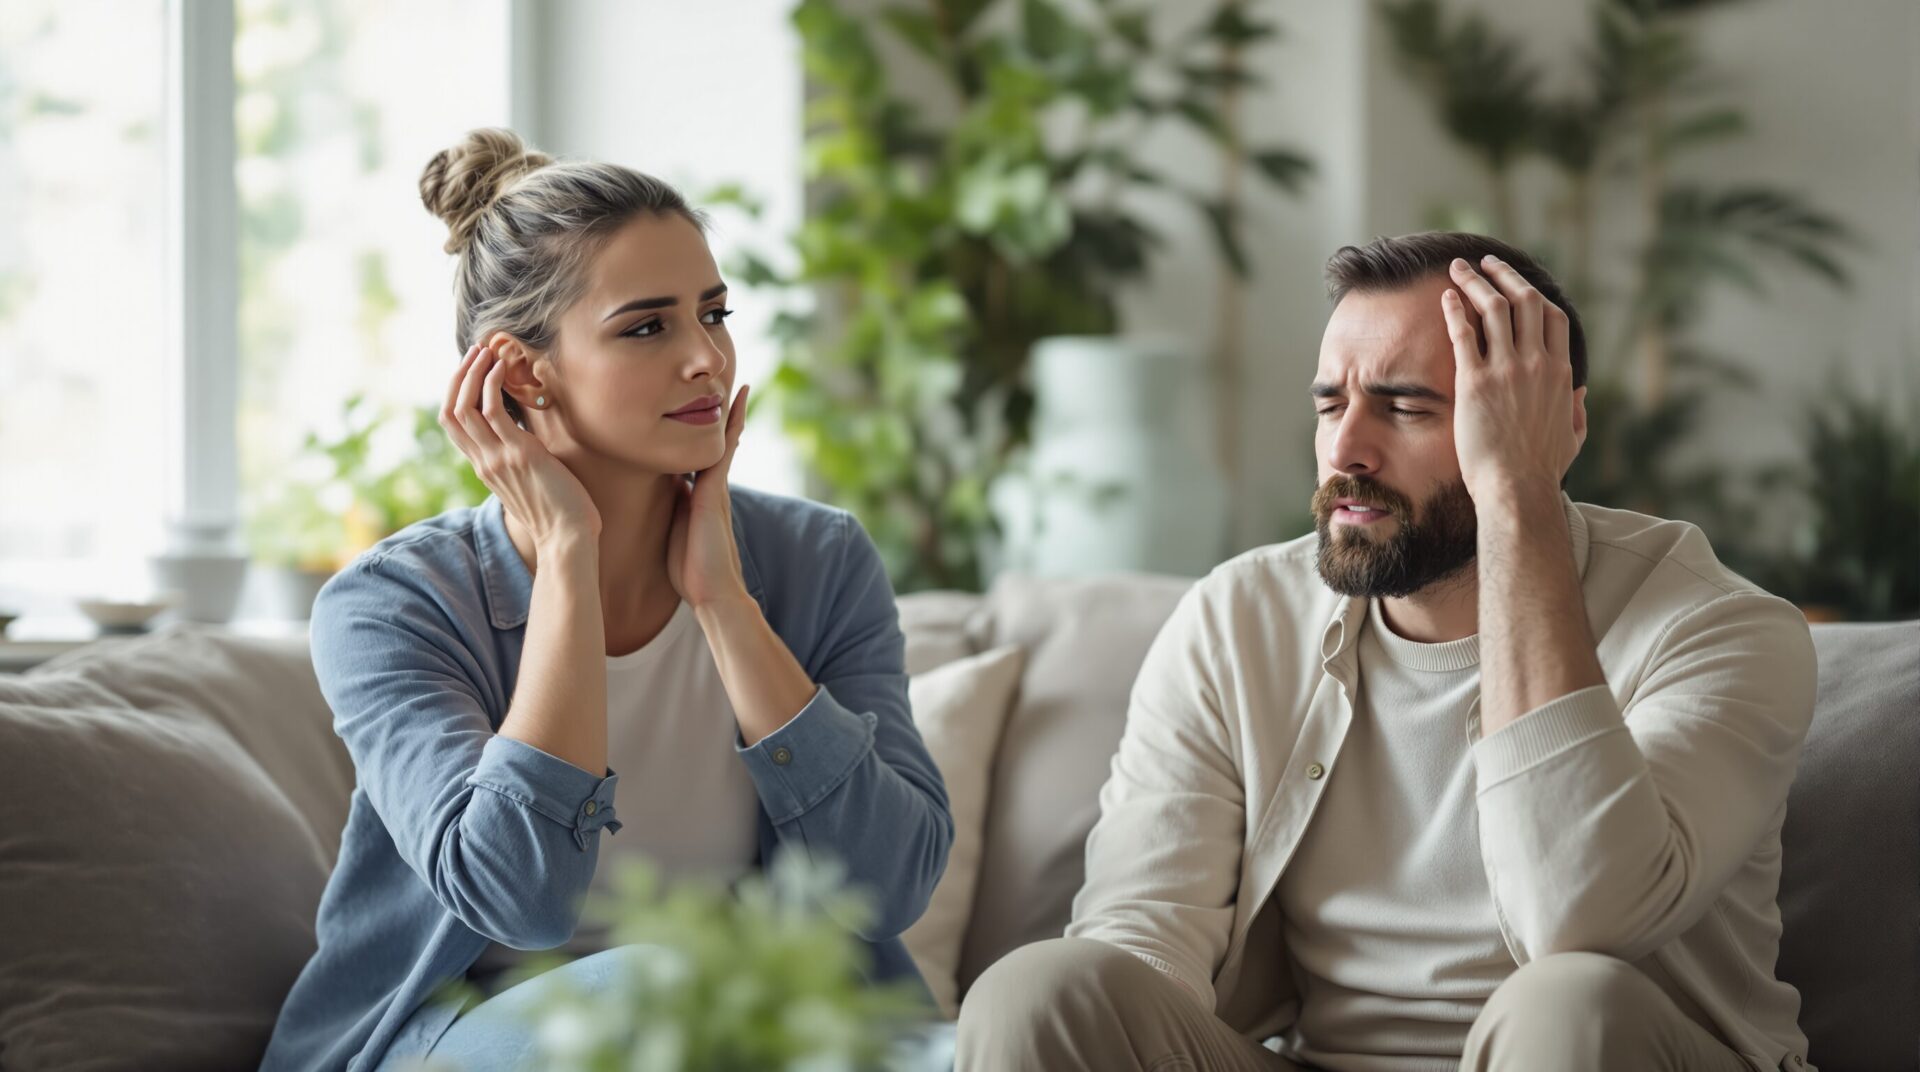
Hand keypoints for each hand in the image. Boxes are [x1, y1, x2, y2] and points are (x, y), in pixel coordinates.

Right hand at [438, 342, 601, 546]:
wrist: (568, 537)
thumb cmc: (558, 512)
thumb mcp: (528, 483)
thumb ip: (516, 462)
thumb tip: (524, 442)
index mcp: (484, 467)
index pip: (453, 425)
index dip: (456, 392)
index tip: (471, 370)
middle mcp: (483, 462)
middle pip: (450, 411)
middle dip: (459, 376)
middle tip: (476, 351)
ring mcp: (497, 458)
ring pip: (464, 407)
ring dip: (473, 373)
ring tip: (488, 350)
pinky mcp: (518, 454)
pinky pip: (493, 411)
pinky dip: (492, 384)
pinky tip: (502, 367)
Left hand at [666, 384, 750, 607]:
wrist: (712, 591)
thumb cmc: (690, 571)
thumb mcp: (673, 530)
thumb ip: (674, 508)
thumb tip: (669, 488)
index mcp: (700, 497)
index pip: (700, 458)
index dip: (701, 436)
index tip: (702, 415)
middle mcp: (712, 488)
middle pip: (717, 444)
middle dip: (723, 419)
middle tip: (730, 389)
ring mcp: (717, 487)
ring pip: (724, 442)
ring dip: (731, 415)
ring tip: (738, 387)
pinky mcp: (717, 490)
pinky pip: (726, 448)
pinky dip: (732, 425)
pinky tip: (736, 402)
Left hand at [1442, 255, 1579, 505]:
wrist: (1516, 489)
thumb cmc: (1541, 469)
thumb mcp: (1572, 436)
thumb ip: (1577, 409)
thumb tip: (1580, 391)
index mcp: (1561, 372)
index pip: (1552, 316)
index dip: (1533, 292)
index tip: (1516, 282)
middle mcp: (1537, 363)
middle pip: (1524, 300)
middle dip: (1504, 275)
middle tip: (1485, 262)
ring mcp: (1506, 370)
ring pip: (1494, 308)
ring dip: (1475, 282)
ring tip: (1458, 268)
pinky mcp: (1475, 382)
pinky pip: (1464, 333)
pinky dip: (1455, 310)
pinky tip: (1446, 296)